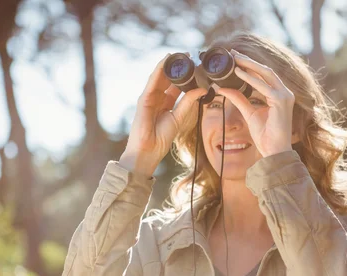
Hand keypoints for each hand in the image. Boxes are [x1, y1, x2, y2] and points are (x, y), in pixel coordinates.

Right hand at [121, 54, 206, 175]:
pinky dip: (159, 71)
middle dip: (177, 66)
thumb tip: (203, 88)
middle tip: (189, 54)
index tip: (195, 64)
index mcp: (165, 103)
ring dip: (168, 64)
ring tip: (179, 54)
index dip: (185, 75)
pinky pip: (152, 82)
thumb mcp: (179, 117)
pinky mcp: (144, 99)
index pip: (175, 85)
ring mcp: (149, 97)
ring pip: (159, 77)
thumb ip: (189, 102)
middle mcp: (156, 98)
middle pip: (167, 78)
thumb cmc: (161, 138)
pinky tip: (165, 62)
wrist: (148, 150)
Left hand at [217, 49, 296, 157]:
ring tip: (234, 59)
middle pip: (265, 70)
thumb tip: (223, 88)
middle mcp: (284, 93)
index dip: (250, 65)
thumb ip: (239, 99)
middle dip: (249, 60)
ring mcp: (285, 96)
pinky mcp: (281, 101)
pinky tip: (238, 73)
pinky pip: (263, 86)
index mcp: (279, 95)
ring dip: (249, 65)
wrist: (274, 151)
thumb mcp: (249, 113)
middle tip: (233, 53)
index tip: (236, 58)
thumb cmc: (266, 135)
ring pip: (266, 74)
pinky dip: (250, 79)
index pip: (264, 75)